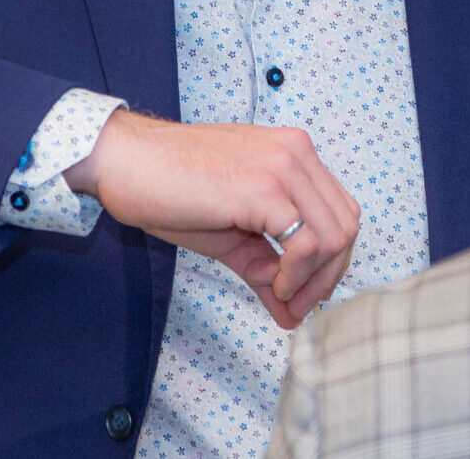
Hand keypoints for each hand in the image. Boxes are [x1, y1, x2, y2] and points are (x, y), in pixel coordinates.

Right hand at [65, 111, 359, 328]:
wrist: (122, 162)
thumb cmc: (168, 189)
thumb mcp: (230, 238)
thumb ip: (266, 271)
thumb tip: (293, 316)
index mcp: (293, 155)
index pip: (340, 212)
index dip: (329, 261)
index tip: (300, 293)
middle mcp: (297, 153)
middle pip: (347, 225)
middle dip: (328, 275)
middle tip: (295, 303)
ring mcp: (283, 167)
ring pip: (336, 235)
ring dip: (313, 278)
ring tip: (279, 294)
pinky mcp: (264, 187)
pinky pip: (306, 240)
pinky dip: (295, 273)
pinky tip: (271, 283)